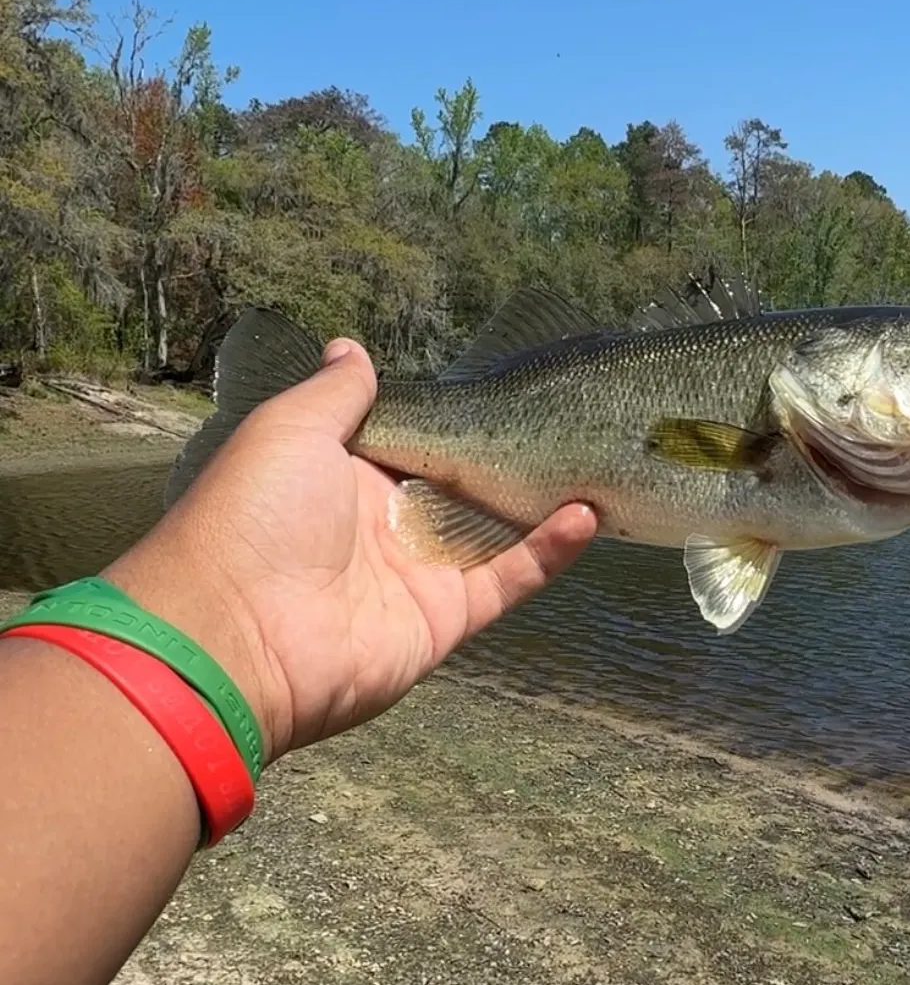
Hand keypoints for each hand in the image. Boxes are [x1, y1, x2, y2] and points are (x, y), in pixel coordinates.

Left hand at [102, 338, 597, 761]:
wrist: (239, 636)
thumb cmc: (257, 516)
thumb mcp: (288, 432)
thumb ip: (336, 395)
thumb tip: (353, 347)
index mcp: (344, 476)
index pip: (414, 440)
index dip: (456, 417)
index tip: (506, 386)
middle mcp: (386, 523)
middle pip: (463, 486)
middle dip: (510, 457)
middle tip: (569, 420)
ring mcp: (421, 573)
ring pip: (496, 532)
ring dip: (542, 502)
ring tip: (594, 462)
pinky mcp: (448, 617)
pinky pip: (507, 579)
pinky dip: (547, 552)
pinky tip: (585, 515)